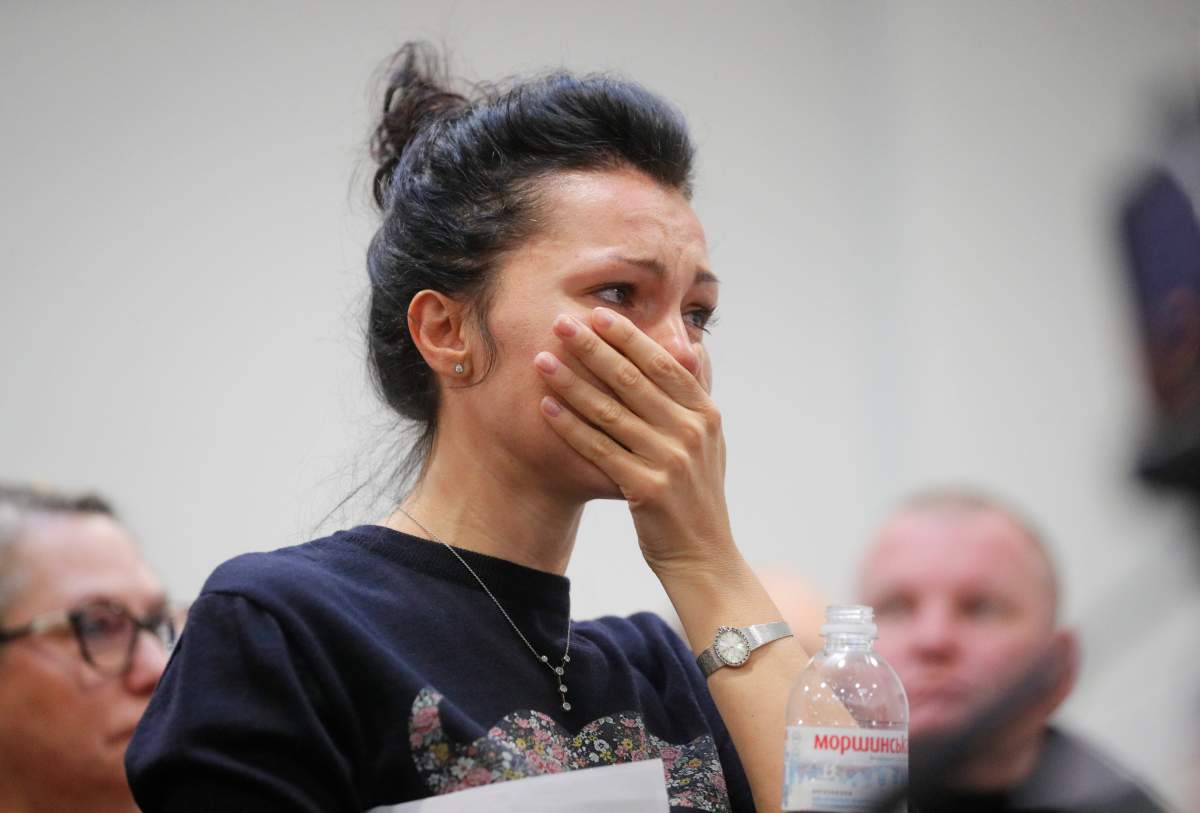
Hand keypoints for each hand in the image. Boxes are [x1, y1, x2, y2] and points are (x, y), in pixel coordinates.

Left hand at [534, 307, 733, 577]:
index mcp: (705, 414)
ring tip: (542, 360)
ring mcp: (670, 461)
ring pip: (610, 412)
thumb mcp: (710, 442)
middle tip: (562, 322)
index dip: (629, 337)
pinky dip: (571, 426)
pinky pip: (599, 449)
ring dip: (572, 382)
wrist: (703, 556)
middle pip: (633, 380)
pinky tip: (547, 406)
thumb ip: (697, 394)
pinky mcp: (647, 489)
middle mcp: (690, 432)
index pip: (663, 364)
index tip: (598, 313)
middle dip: (593, 348)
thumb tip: (690, 346)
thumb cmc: (696, 494)